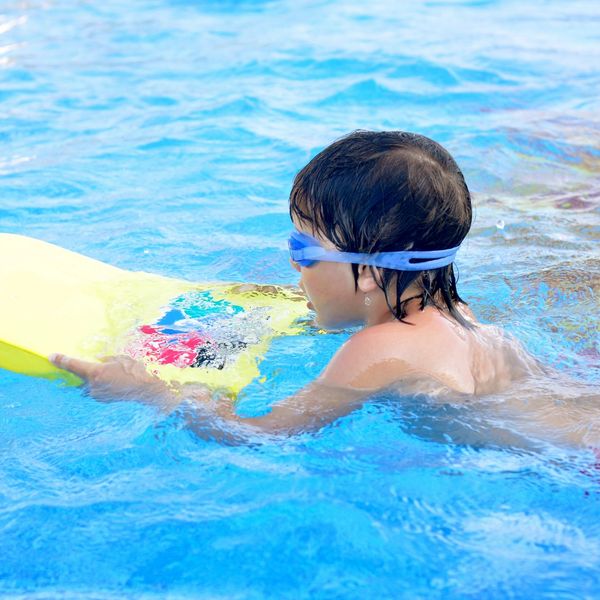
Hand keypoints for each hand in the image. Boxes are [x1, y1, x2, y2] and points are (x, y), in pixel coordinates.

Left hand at [49, 353, 173, 404]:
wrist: (149, 392)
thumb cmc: (137, 372)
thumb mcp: (123, 359)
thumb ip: (107, 359)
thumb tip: (99, 360)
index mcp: (95, 373)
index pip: (73, 365)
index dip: (61, 360)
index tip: (51, 357)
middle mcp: (93, 387)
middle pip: (81, 378)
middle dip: (86, 374)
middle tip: (102, 370)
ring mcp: (98, 396)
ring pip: (90, 387)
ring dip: (97, 382)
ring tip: (116, 378)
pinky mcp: (104, 402)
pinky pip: (98, 392)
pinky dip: (104, 388)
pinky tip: (118, 385)